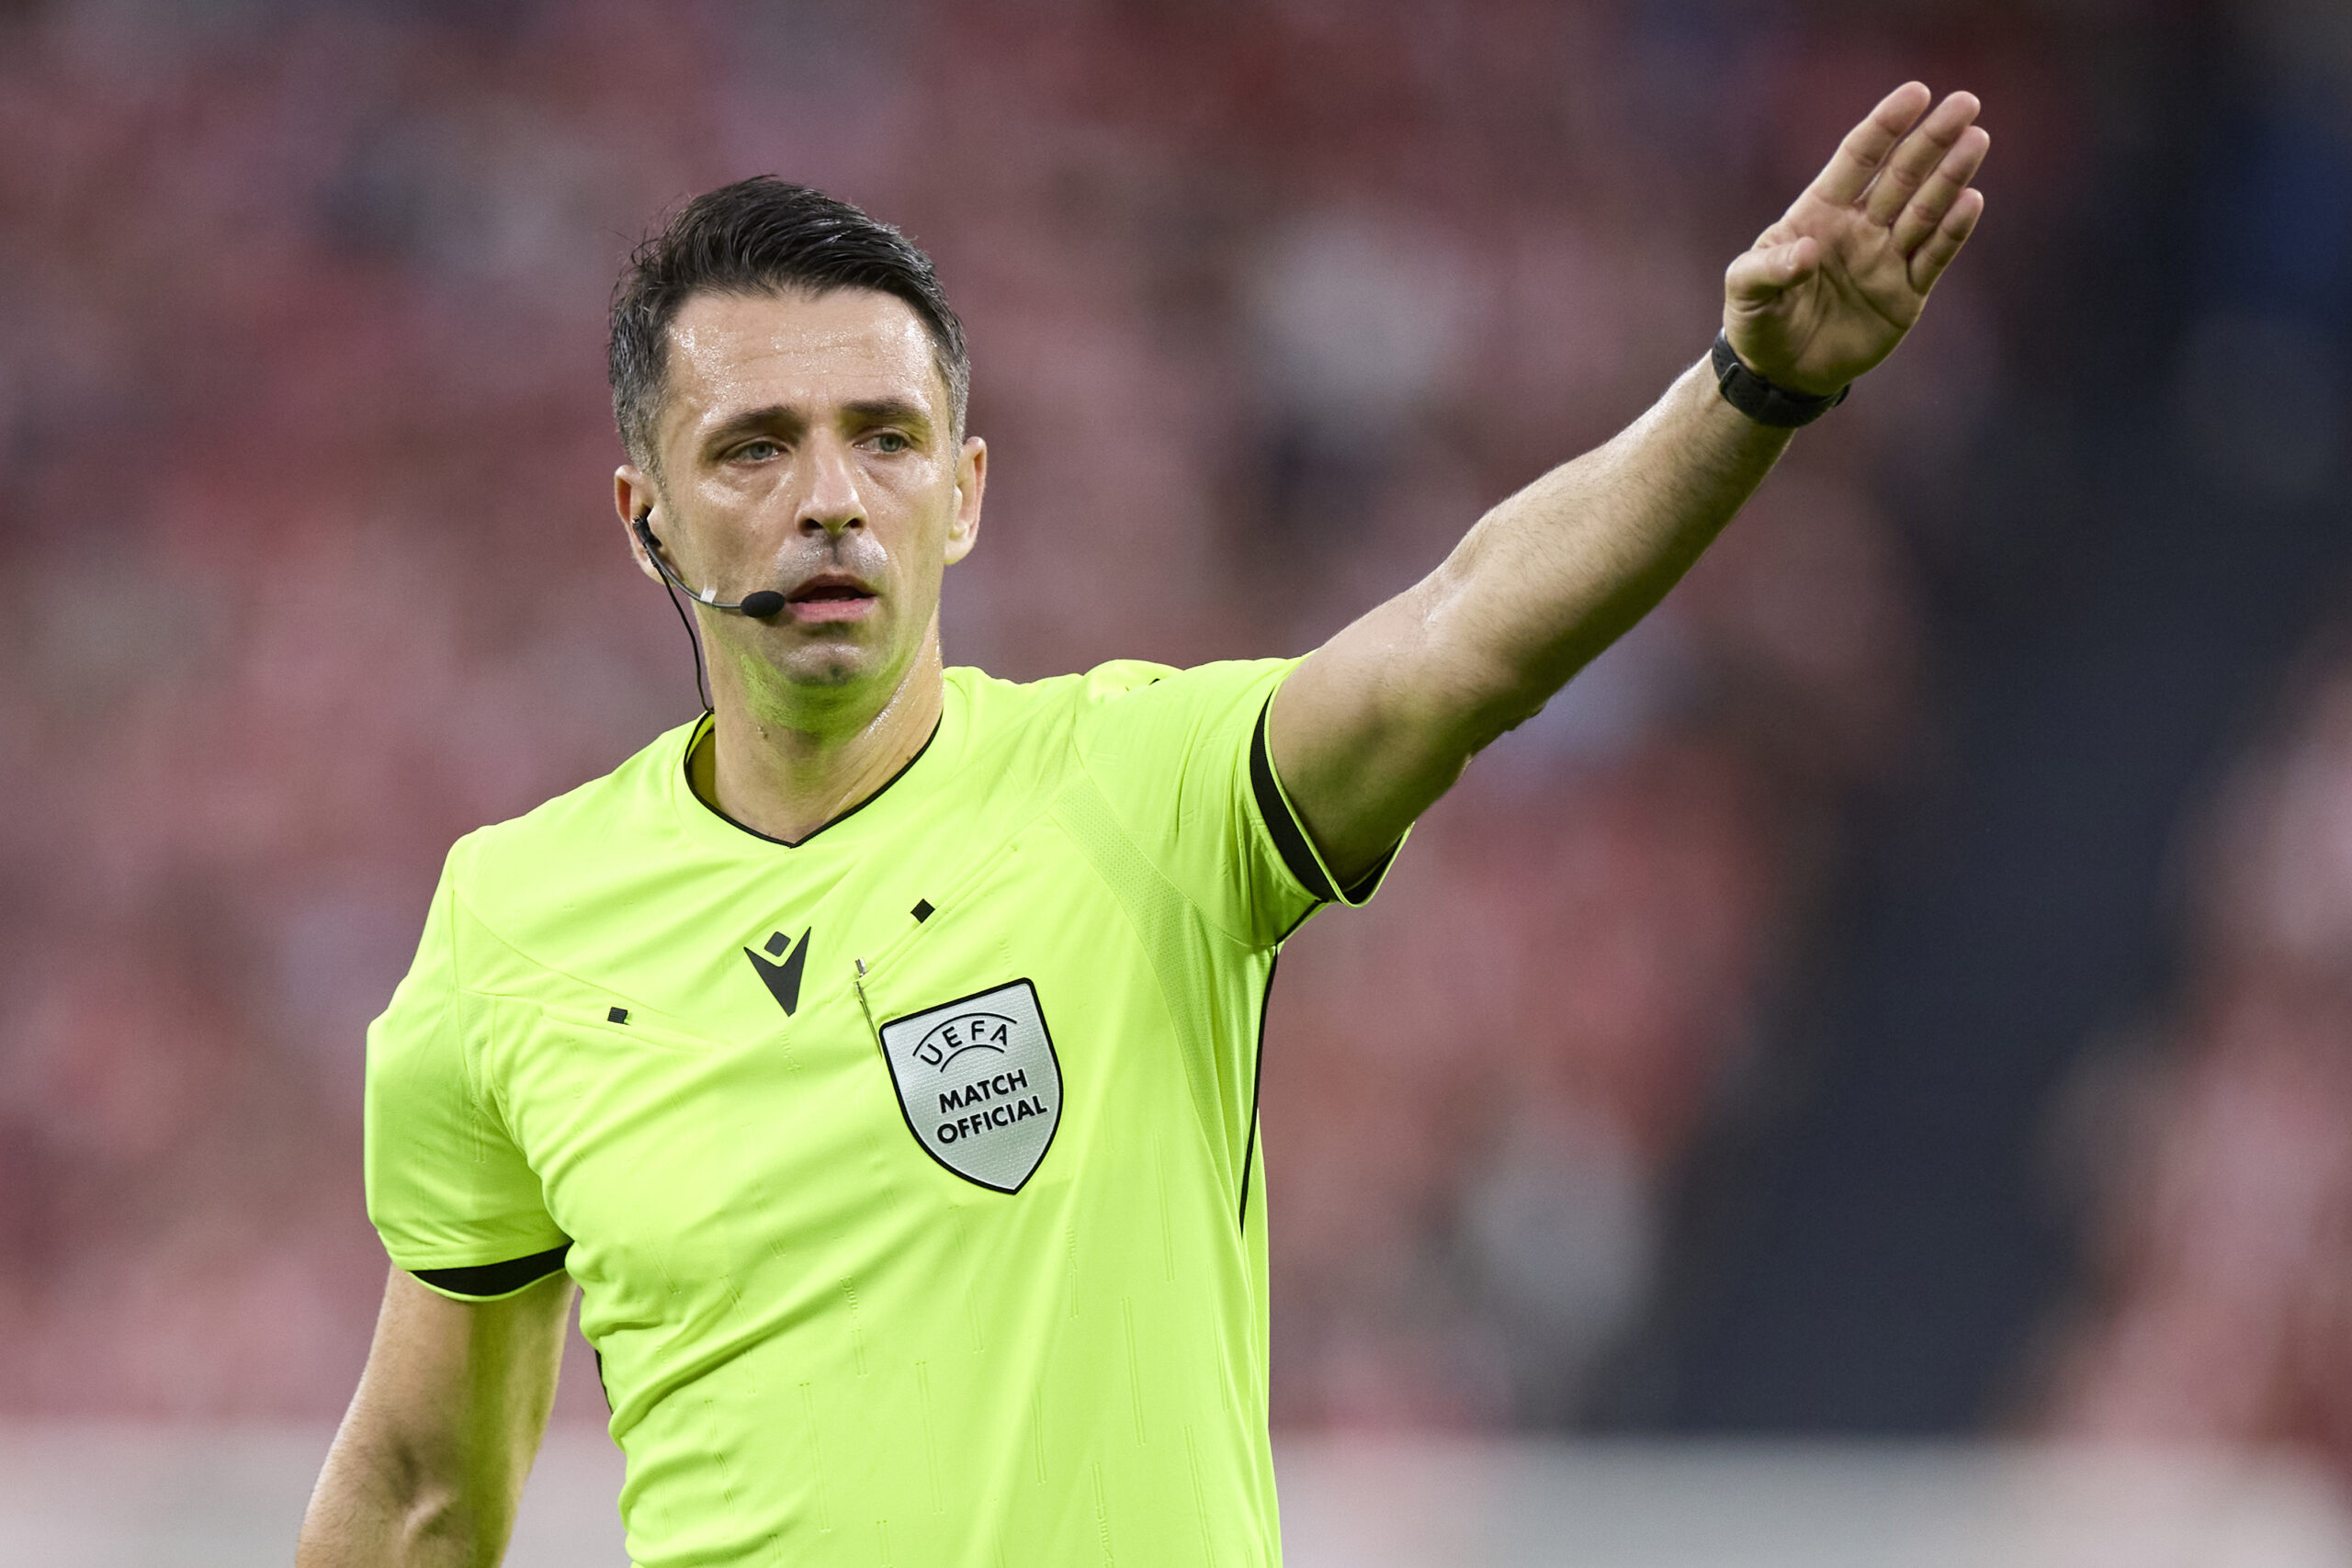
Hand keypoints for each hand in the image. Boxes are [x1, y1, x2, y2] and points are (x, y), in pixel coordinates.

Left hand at [1723, 83, 1988, 396]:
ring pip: (1925, 210)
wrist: (1780, 372)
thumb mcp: (1745, 292)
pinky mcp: (1905, 295)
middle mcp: (1860, 227)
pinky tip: (1971, 200)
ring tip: (1976, 139)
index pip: (1858, 159)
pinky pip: (1934, 257)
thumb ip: (1768, 269)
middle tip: (1965, 102)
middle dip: (1932, 139)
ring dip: (1952, 176)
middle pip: (1902, 174)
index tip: (1916, 94)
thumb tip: (1805, 252)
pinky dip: (1952, 231)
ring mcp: (1886, 259)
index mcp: (1820, 212)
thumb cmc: (1758, 320)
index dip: (1885, 126)